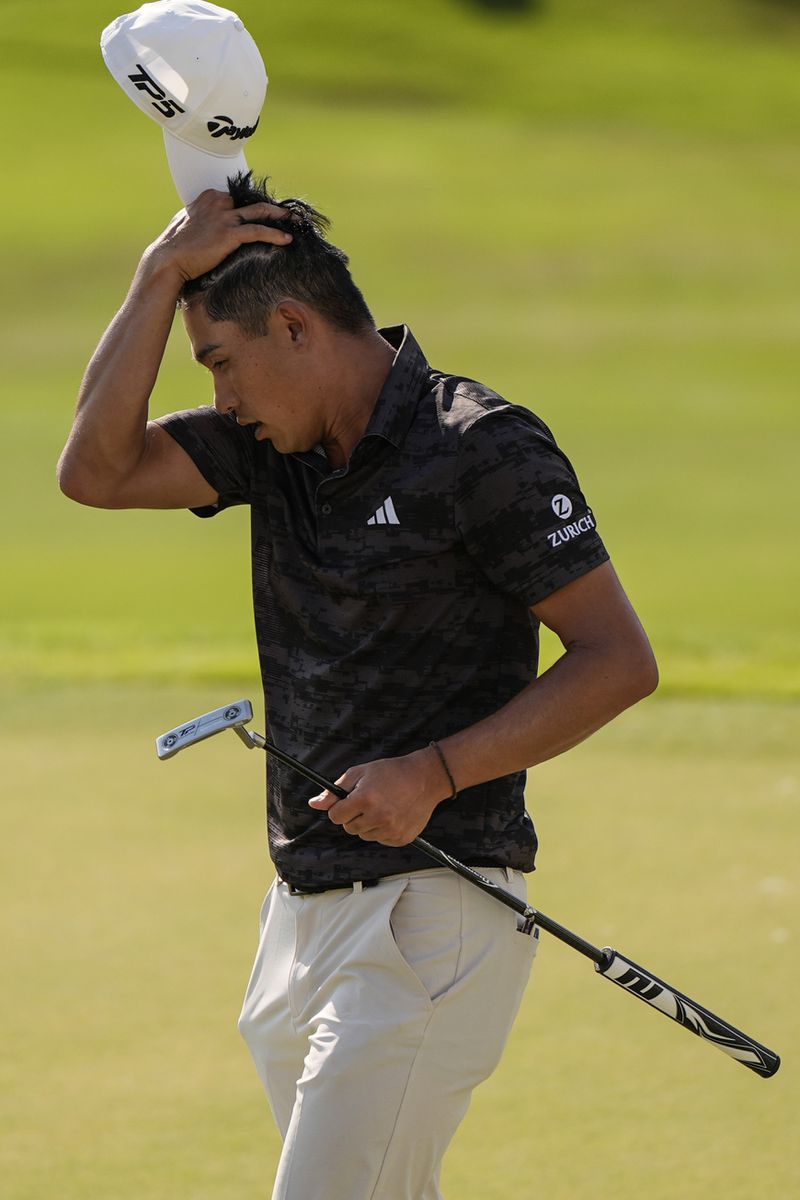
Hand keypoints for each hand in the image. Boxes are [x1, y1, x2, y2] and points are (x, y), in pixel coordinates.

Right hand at [144, 188, 292, 283]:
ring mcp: (224, 217)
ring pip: (260, 212)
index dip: (255, 206)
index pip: (239, 198)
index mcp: (209, 198)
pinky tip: (287, 240)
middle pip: (252, 202)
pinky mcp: (229, 234)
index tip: (269, 213)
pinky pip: (258, 231)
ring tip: (296, 221)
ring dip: (281, 216)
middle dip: (273, 207)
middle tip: (290, 213)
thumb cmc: (175, 248)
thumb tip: (209, 226)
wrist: (168, 261)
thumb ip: (202, 219)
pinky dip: (275, 235)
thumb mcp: (188, 225)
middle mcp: (218, 202)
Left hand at [308, 748, 449, 845]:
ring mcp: (391, 829)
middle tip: (368, 802)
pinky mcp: (401, 838)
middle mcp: (378, 816)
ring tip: (383, 807)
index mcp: (365, 799)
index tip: (349, 802)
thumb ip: (335, 791)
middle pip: (349, 828)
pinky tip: (393, 815)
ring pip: (364, 835)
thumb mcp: (360, 773)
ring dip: (368, 824)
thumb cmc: (391, 772)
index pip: (335, 816)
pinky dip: (383, 831)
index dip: (340, 808)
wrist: (425, 778)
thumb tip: (314, 804)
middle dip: (354, 816)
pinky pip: (380, 840)